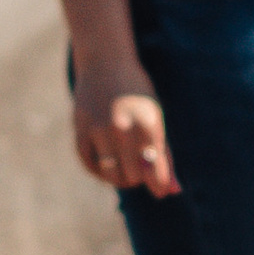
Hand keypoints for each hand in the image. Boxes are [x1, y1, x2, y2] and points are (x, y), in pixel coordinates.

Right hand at [71, 60, 178, 198]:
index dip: (158, 184)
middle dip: (139, 178)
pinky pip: (90, 165)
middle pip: (133, 176)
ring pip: (111, 175)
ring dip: (120, 178)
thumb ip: (164, 155)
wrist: (105, 62)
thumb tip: (173, 191)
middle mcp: (122, 127)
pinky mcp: (80, 130)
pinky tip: (108, 163)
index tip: (160, 191)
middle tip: (140, 169)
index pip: (154, 169)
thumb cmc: (138, 94)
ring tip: (125, 168)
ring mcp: (98, 129)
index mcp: (148, 123)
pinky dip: (100, 171)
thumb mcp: (156, 119)